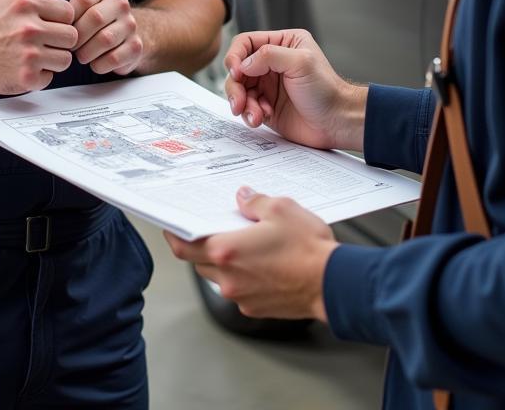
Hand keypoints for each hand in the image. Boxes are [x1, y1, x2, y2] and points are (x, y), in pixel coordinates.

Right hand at [0, 0, 76, 93]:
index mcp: (26, 5)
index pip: (68, 12)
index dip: (62, 20)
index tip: (52, 26)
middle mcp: (29, 28)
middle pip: (71, 36)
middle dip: (61, 40)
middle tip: (47, 43)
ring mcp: (28, 54)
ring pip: (65, 59)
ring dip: (53, 59)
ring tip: (38, 56)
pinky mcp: (26, 77)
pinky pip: (50, 78)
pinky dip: (40, 76)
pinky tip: (26, 68)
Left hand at [70, 0, 142, 74]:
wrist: (124, 37)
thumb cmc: (92, 25)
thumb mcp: (80, 10)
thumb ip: (64, 11)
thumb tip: (45, 20)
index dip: (70, 17)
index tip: (64, 30)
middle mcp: (120, 5)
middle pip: (95, 18)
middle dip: (78, 37)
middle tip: (71, 48)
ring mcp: (131, 25)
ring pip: (105, 39)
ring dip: (87, 53)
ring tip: (82, 56)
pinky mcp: (136, 46)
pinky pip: (114, 58)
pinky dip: (99, 65)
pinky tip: (96, 63)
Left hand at [164, 186, 336, 320]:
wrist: (334, 284)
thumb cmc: (308, 248)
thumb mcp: (281, 208)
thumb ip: (255, 202)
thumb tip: (244, 197)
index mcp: (226, 251)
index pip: (184, 247)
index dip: (173, 236)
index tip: (170, 227)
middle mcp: (228, 278)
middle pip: (200, 262)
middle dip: (202, 246)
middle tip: (212, 229)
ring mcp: (241, 296)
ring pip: (220, 277)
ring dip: (224, 261)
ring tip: (243, 243)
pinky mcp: (256, 308)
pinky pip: (239, 289)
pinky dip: (242, 275)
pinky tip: (261, 262)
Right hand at [224, 29, 365, 151]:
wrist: (336, 122)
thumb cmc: (326, 90)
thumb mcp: (301, 62)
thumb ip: (269, 56)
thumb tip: (243, 64)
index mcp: (283, 43)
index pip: (247, 42)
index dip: (236, 56)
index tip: (236, 72)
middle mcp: (272, 63)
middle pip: (238, 68)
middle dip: (235, 86)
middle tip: (239, 101)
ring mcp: (268, 86)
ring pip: (239, 90)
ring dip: (242, 103)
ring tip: (255, 115)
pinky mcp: (266, 106)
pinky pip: (246, 107)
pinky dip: (249, 114)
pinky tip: (262, 118)